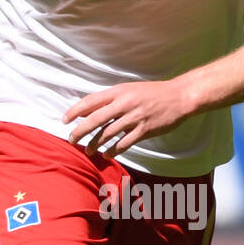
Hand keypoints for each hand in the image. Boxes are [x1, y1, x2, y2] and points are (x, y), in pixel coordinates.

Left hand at [63, 78, 191, 155]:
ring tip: (88, 150)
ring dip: (95, 144)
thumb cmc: (153, 93)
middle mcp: (125, 104)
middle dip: (80, 131)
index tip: (64, 120)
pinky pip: (124, 143)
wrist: (179, 97)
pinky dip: (113, 150)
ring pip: (108, 133)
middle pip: (96, 119)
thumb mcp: (130, 90)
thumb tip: (90, 110)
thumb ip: (111, 99)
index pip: (91, 101)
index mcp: (119, 91)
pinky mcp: (144, 130)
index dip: (75, 111)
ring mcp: (135, 118)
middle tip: (71, 140)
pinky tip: (106, 155)